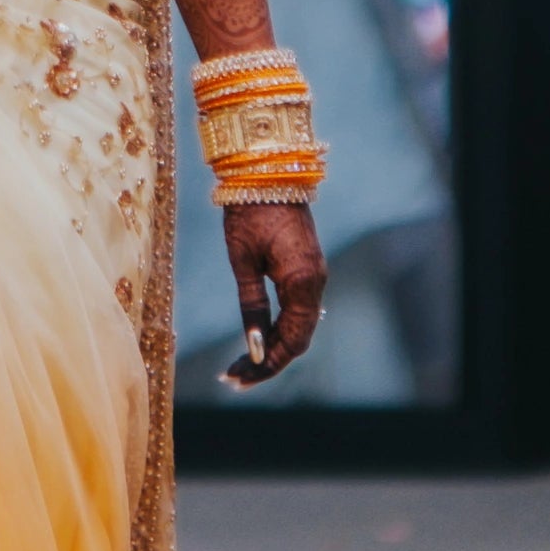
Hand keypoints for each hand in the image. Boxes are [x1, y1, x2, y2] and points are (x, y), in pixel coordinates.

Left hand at [218, 199, 326, 388]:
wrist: (268, 171)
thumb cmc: (248, 213)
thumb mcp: (243, 262)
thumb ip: (252, 306)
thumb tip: (255, 349)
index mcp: (302, 283)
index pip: (292, 341)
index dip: (268, 365)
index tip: (239, 379)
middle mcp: (315, 283)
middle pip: (298, 339)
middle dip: (269, 362)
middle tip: (234, 377)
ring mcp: (315, 275)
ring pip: (299, 326)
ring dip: (274, 346)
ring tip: (241, 364)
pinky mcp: (308, 268)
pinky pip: (299, 309)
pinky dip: (281, 327)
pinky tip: (261, 338)